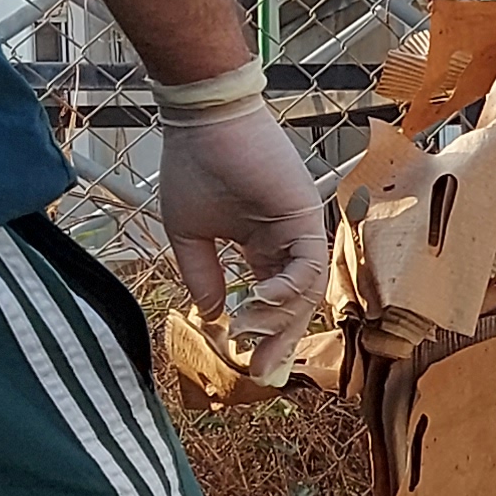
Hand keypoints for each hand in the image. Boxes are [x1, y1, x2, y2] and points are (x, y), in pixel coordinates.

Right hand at [159, 93, 331, 367]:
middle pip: (293, 301)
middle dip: (279, 339)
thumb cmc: (193, 167)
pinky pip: (307, 263)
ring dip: (281, 320)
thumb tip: (211, 316)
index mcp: (261, 244)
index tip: (246, 363)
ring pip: (304, 287)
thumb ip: (202, 275)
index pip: (270, 297)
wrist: (199, 122)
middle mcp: (286, 239)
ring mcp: (299, 227)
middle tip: (263, 373)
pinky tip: (262, 303)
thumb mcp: (188, 233)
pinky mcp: (305, 213)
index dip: (261, 331)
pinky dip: (287, 288)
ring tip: (256, 344)